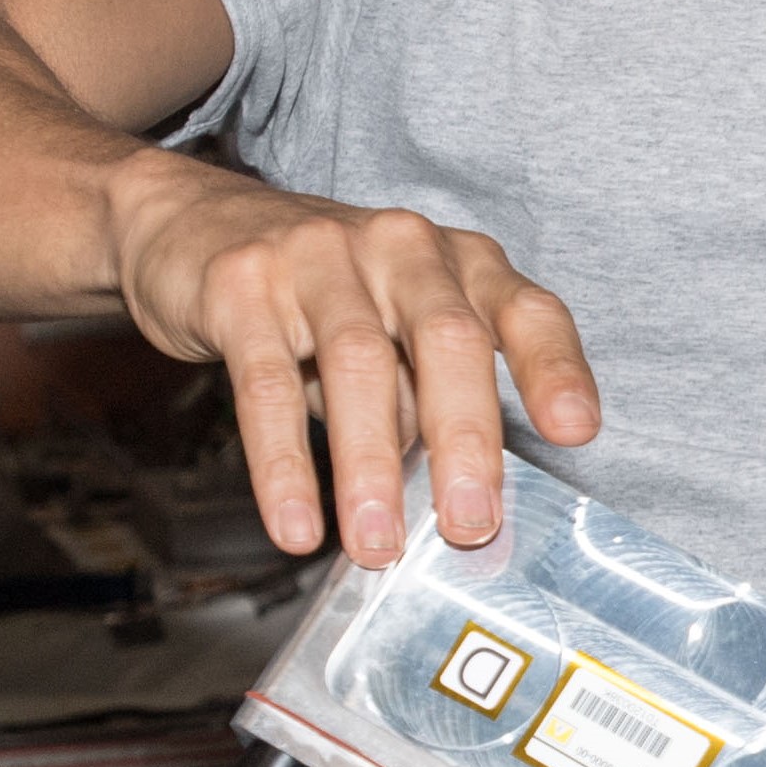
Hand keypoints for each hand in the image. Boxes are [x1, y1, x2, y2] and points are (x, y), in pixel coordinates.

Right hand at [103, 155, 597, 565]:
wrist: (190, 221)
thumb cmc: (323, 295)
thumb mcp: (397, 330)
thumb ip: (432, 396)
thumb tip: (461, 500)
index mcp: (458, 262)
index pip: (527, 311)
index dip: (555, 369)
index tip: (575, 432)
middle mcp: (400, 248)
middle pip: (449, 340)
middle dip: (465, 440)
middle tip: (469, 524)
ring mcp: (319, 256)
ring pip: (359, 366)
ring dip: (371, 467)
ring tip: (377, 546)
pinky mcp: (241, 285)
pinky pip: (266, 385)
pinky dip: (283, 465)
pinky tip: (297, 524)